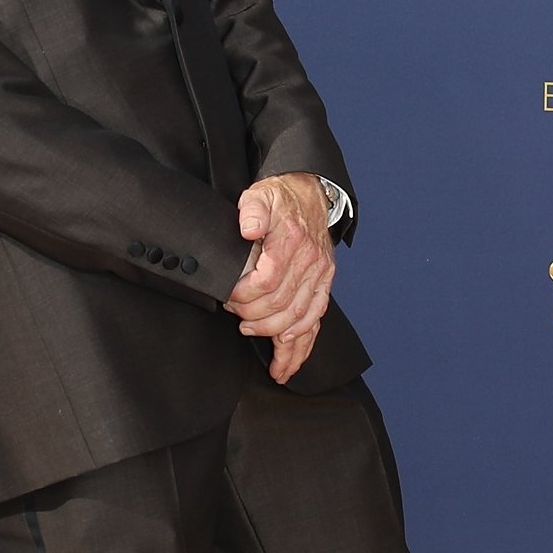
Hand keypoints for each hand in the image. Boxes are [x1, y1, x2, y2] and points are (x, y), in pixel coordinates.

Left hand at [225, 175, 333, 383]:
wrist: (310, 195)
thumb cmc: (281, 199)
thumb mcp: (259, 195)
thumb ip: (252, 210)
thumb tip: (248, 228)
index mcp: (292, 240)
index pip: (267, 280)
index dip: (244, 295)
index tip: (228, 297)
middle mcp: (310, 261)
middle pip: (283, 304)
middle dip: (255, 317)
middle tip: (236, 316)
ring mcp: (320, 275)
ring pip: (301, 318)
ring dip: (277, 337)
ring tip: (255, 339)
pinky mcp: (324, 285)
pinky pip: (316, 319)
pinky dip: (302, 343)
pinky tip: (287, 357)